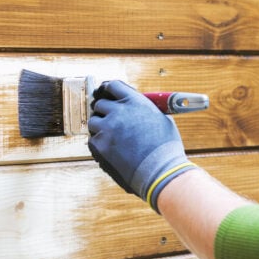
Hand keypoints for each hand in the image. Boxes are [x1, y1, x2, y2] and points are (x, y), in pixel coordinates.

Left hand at [88, 80, 197, 212]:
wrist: (160, 172)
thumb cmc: (165, 149)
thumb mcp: (161, 119)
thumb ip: (143, 109)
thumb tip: (133, 106)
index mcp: (135, 101)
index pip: (113, 86)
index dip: (107, 90)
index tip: (105, 94)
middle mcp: (119, 111)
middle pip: (100, 104)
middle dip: (104, 111)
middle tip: (109, 120)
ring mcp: (107, 128)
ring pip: (93, 121)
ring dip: (100, 127)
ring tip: (113, 138)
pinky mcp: (99, 145)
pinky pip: (92, 139)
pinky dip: (99, 143)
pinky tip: (112, 150)